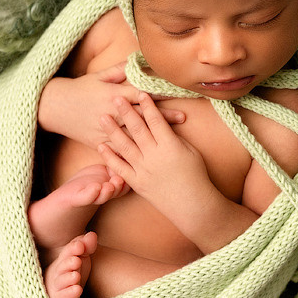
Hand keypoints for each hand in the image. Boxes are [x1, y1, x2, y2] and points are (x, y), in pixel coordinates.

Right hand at [37, 66, 184, 148]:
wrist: (55, 107)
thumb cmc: (79, 89)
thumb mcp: (98, 76)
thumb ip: (119, 70)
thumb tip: (137, 60)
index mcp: (113, 94)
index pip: (141, 93)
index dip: (160, 93)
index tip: (176, 93)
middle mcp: (112, 113)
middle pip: (142, 115)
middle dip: (163, 116)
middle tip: (183, 117)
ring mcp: (106, 129)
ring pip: (134, 133)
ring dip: (153, 134)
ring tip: (170, 138)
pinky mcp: (99, 142)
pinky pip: (118, 148)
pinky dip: (132, 152)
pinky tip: (148, 156)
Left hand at [96, 93, 213, 211]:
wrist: (191, 204)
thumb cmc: (196, 176)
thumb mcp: (190, 151)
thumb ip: (174, 137)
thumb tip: (162, 123)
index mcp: (170, 146)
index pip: (156, 120)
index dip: (148, 106)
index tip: (140, 93)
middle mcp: (154, 156)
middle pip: (137, 129)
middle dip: (126, 112)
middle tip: (116, 99)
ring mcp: (143, 170)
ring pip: (124, 146)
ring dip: (112, 130)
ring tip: (103, 117)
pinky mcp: (136, 183)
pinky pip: (120, 168)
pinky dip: (110, 156)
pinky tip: (101, 146)